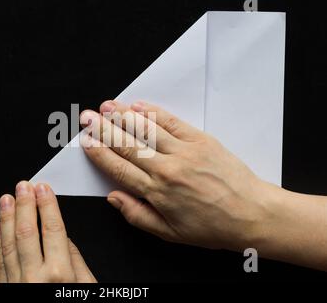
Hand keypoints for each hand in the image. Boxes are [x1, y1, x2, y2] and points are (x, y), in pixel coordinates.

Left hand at [0, 181, 96, 282]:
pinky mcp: (5, 290)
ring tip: (7, 199)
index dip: (48, 206)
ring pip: (9, 244)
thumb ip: (77, 263)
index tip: (44, 189)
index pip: (52, 229)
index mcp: (60, 274)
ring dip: (7, 218)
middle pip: (28, 232)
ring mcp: (17, 284)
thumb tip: (66, 240)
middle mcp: (35, 277)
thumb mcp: (87, 288)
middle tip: (23, 186)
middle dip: (25, 205)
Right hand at [80, 100, 276, 251]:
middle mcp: (167, 169)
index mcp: (157, 193)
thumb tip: (113, 197)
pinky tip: (139, 106)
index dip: (99, 153)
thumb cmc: (212, 227)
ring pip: (146, 130)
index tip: (86, 141)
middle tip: (87, 117)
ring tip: (106, 106)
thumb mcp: (170, 233)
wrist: (252, 214)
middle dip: (103, 129)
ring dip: (124, 116)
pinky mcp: (201, 140)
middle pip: (128, 145)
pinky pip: (172, 122)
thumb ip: (137, 215)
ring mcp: (185, 152)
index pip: (119, 168)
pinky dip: (154, 113)